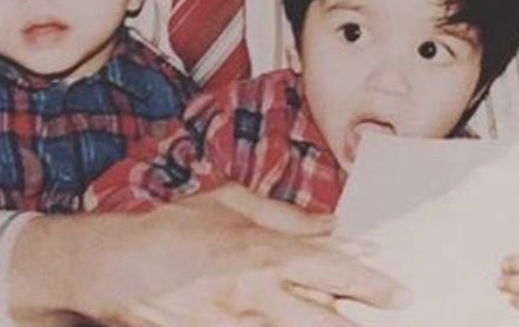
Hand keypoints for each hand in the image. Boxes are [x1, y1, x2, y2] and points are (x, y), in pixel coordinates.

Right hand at [10, 184, 407, 326]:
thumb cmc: (175, 226)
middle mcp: (256, 291)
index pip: (327, 266)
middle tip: (396, 316)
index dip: (368, 279)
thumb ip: (283, 216)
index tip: (398, 289)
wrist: (120, 265)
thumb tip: (328, 222)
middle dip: (361, 321)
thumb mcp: (230, 204)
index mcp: (261, 250)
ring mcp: (237, 323)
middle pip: (322, 314)